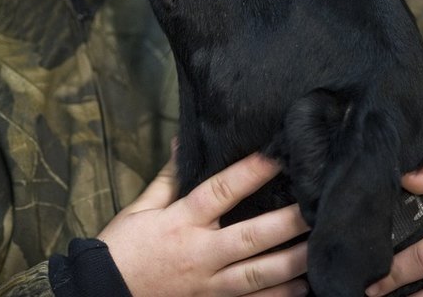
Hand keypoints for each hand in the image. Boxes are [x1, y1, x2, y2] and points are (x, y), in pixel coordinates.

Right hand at [98, 150, 309, 295]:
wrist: (102, 294)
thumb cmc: (122, 248)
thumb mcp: (141, 208)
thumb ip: (169, 177)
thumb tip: (184, 141)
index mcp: (182, 222)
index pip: (221, 191)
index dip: (251, 172)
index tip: (277, 154)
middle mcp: (200, 253)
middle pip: (252, 237)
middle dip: (287, 223)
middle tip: (316, 207)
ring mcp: (209, 286)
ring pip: (259, 275)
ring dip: (292, 262)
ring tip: (319, 247)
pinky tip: (303, 286)